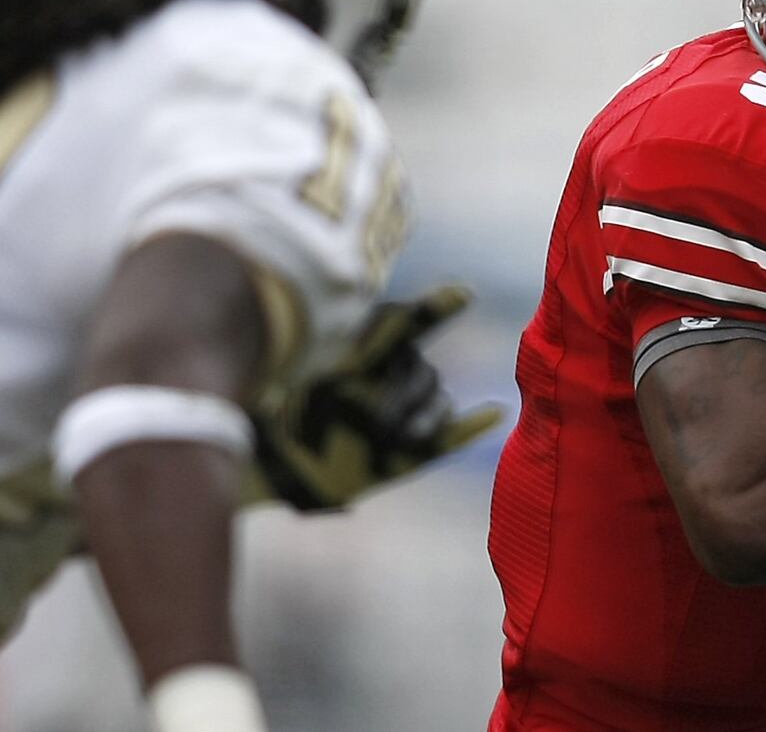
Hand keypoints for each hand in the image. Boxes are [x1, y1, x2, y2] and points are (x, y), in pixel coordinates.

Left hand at [243, 284, 502, 510]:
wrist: (271, 470)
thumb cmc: (279, 417)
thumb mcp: (303, 383)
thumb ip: (333, 363)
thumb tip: (363, 331)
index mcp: (362, 348)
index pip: (408, 321)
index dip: (437, 308)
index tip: (464, 294)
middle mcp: (387, 375)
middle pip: (421, 370)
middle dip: (404, 394)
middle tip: (375, 421)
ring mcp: (402, 411)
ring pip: (437, 400)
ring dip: (424, 417)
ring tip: (399, 439)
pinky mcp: (411, 450)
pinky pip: (452, 432)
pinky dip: (473, 425)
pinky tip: (495, 412)